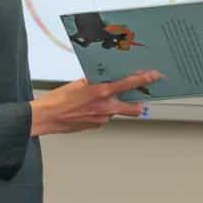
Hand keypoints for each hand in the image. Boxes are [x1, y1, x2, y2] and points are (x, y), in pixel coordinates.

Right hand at [29, 71, 162, 136]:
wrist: (47, 117)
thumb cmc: (59, 99)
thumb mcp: (79, 83)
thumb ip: (96, 82)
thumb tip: (107, 79)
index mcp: (102, 91)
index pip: (129, 83)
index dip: (144, 79)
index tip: (154, 76)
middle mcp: (106, 107)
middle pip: (134, 108)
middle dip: (139, 103)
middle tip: (142, 99)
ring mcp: (102, 119)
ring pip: (116, 111)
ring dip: (114, 106)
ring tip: (99, 101)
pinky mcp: (97, 126)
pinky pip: (105, 117)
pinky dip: (102, 112)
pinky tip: (89, 108)